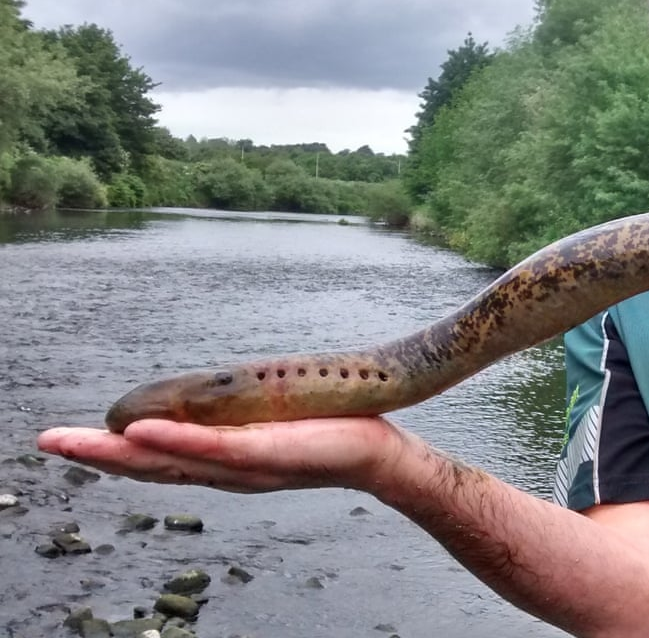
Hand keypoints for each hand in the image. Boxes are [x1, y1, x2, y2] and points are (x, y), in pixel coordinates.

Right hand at [37, 417, 405, 493]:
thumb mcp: (265, 419)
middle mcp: (223, 470)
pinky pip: (218, 447)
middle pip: (149, 465)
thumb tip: (195, 402)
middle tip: (47, 441)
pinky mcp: (268, 452)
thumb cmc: (323, 430)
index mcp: (218, 461)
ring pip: (172, 460)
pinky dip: (178, 440)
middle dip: (95, 456)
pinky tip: (144, 432)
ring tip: (75, 441)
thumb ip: (228, 417)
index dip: (106, 451)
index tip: (61, 440)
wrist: (377, 452)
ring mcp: (243, 464)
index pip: (153, 458)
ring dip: (120, 451)